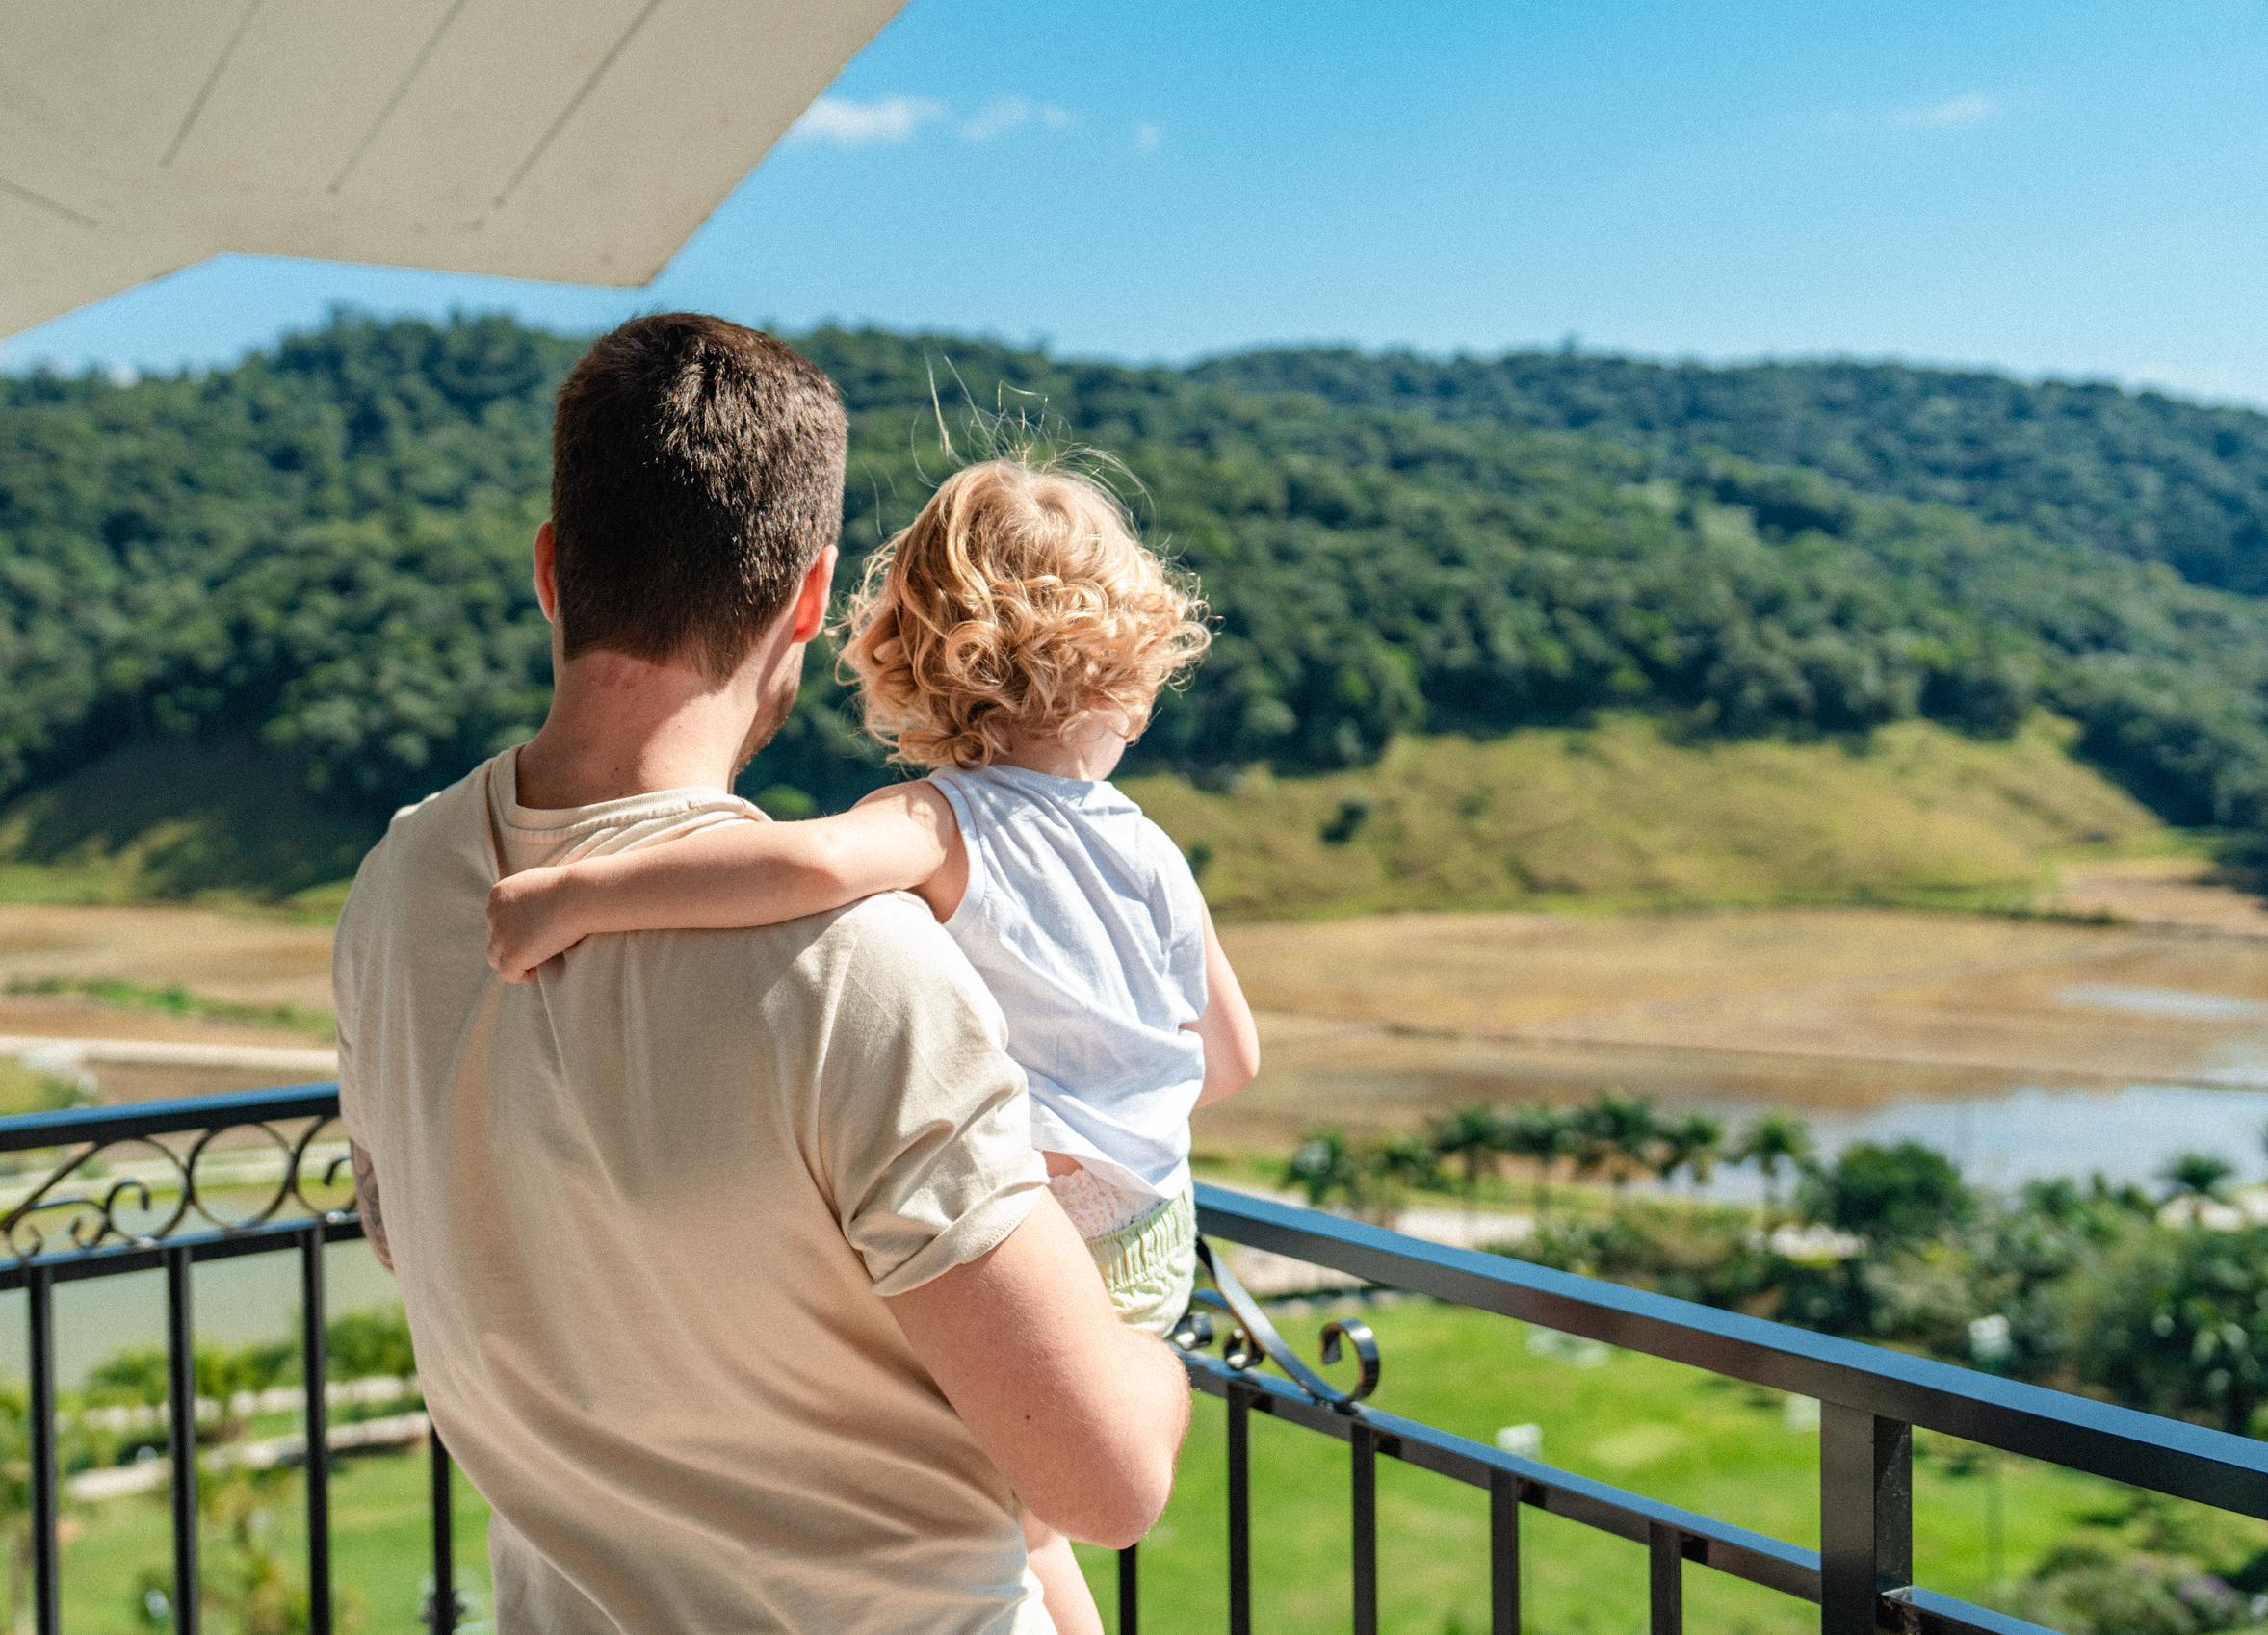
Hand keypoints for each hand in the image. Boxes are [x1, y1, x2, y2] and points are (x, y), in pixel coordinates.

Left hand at [486, 867, 584, 981]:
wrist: (579, 896)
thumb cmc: (570, 887)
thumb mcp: (539, 883)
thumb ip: (525, 896)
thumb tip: (527, 911)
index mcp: (497, 895)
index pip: (495, 920)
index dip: (513, 930)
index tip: (534, 933)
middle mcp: (493, 914)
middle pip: (494, 939)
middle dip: (513, 945)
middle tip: (539, 946)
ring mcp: (502, 935)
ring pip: (495, 958)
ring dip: (513, 961)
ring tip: (535, 961)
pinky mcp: (514, 954)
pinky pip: (508, 974)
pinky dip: (520, 975)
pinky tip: (536, 969)